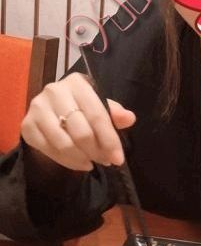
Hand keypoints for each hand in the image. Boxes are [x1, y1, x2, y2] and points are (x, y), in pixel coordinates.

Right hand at [20, 72, 135, 171]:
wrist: (53, 106)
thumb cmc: (82, 104)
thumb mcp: (99, 103)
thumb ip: (114, 112)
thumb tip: (129, 118)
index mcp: (77, 82)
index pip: (97, 114)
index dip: (109, 139)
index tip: (118, 158)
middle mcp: (54, 91)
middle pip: (80, 131)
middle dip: (96, 151)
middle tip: (105, 161)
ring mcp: (37, 108)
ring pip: (64, 143)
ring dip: (81, 158)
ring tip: (92, 163)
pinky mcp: (27, 125)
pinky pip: (49, 150)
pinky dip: (66, 161)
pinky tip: (78, 163)